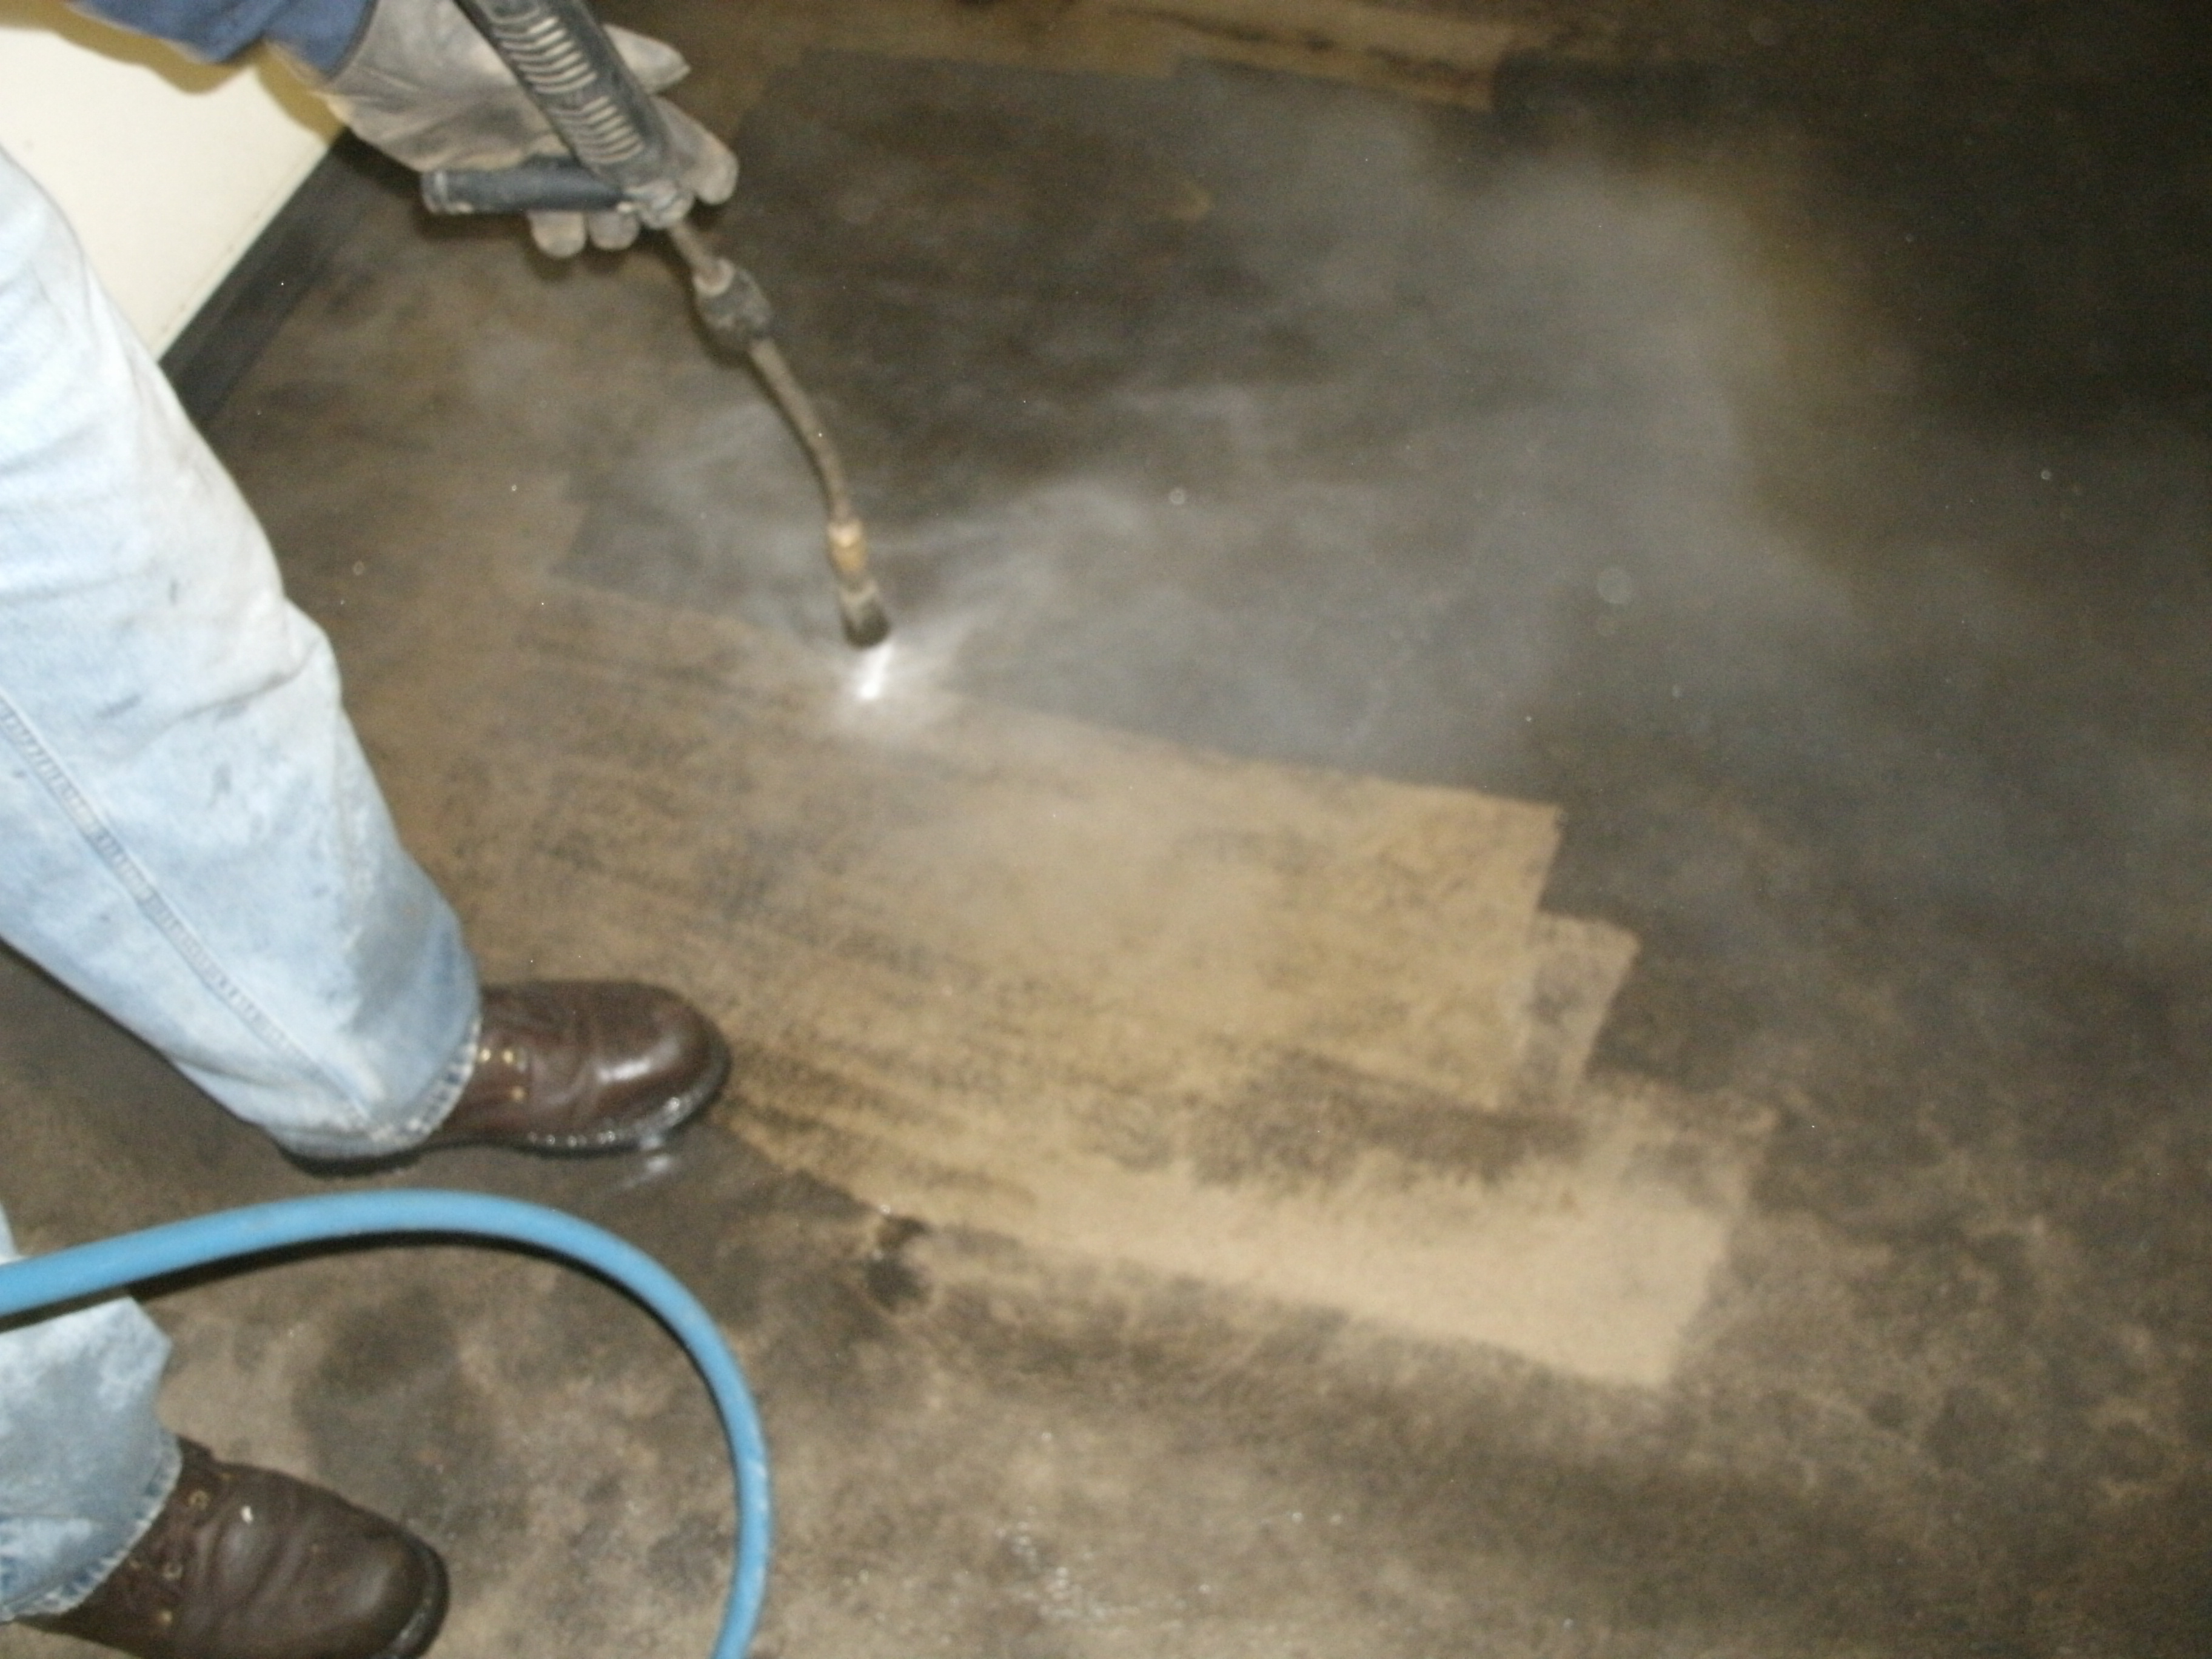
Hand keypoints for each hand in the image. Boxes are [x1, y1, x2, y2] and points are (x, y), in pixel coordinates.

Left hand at [306, 0, 736, 256]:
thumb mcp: (533, 42)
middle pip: (629, 170)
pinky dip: (548, 231)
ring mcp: (527, 146)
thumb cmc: (446, 29)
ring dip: (602, 223)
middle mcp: (563, 116)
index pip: (654, 121)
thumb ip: (608, 58)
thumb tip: (676, 66)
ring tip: (599, 233)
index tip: (716, 189)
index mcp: (583, 85)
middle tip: (646, 218)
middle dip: (649, 199)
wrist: (362, 49)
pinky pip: (534, 211)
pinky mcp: (489, 172)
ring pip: (587, 199)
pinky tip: (548, 235)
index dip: (691, 154)